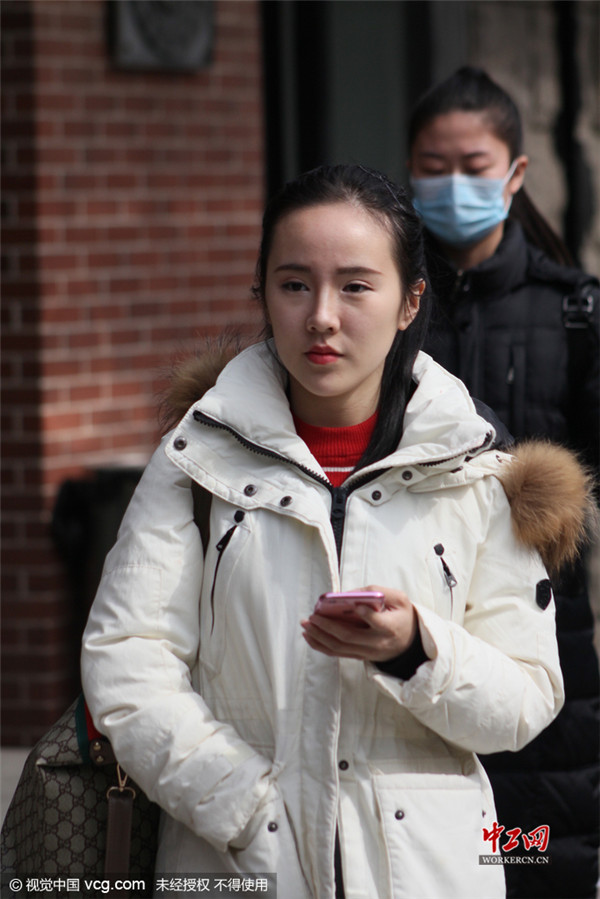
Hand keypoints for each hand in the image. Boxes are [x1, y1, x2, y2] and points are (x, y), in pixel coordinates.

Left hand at [300, 586, 417, 662]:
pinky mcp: (360, 656)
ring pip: (340, 648)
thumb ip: (377, 592)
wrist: (409, 642)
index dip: (368, 615)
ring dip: (319, 637)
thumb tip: (350, 594)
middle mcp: (378, 643)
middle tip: (312, 616)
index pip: (379, 623)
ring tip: (305, 625)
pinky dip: (321, 646)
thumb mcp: (399, 599)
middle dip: (328, 627)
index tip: (356, 606)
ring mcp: (368, 652)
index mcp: (390, 627)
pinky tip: (310, 636)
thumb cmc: (402, 615)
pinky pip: (338, 653)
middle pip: (350, 637)